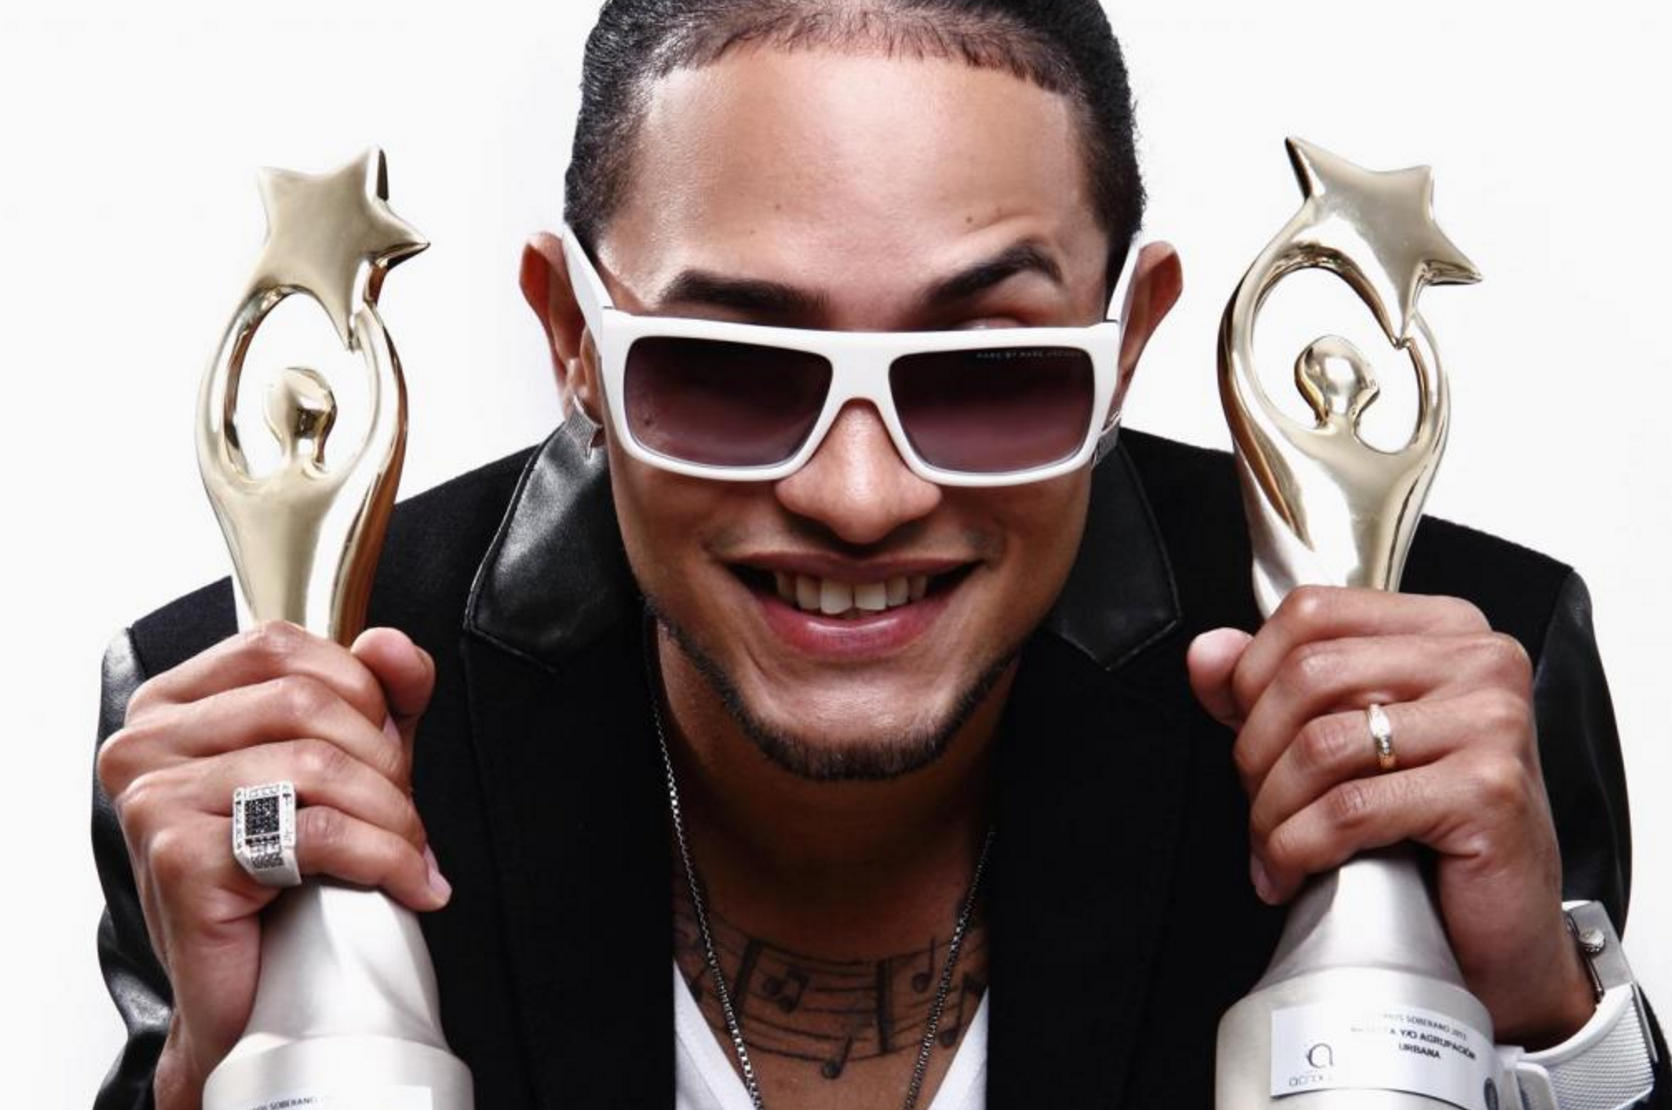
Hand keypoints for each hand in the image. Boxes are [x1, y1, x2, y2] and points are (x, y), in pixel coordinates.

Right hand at [96, 621, 448, 1105]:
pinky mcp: (180, 859)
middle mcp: (144, 745)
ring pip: (316, 766)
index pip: (278, 647)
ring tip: (408, 852)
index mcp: (172, 706)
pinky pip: (316, 834)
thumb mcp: (339, 763)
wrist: (248, 996)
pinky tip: (406, 882)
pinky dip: (383, 857)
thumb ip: (374, 695)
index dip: (357, 687)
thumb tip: (393, 646)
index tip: (388, 744)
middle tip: (403, 812)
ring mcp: (154, 801)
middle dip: (382, 758)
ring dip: (390, 814)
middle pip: (303, 703)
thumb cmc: (281, 879)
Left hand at [1187, 586, 1594, 1047]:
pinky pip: (1351, 808)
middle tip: (1258, 806)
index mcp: (1444, 629)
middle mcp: (1479, 660)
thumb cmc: (1433, 833)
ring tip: (1272, 847)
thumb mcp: (1348, 743)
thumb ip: (1273, 687)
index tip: (1242, 731)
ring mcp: (1491, 721)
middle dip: (1256, 750)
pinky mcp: (1488, 790)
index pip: (1312, 612)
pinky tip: (1293, 873)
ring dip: (1272, 809)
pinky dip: (1299, 847)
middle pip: (1308, 674)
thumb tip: (1207, 653)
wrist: (1505, 930)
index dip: (1251, 674)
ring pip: (1321, 744)